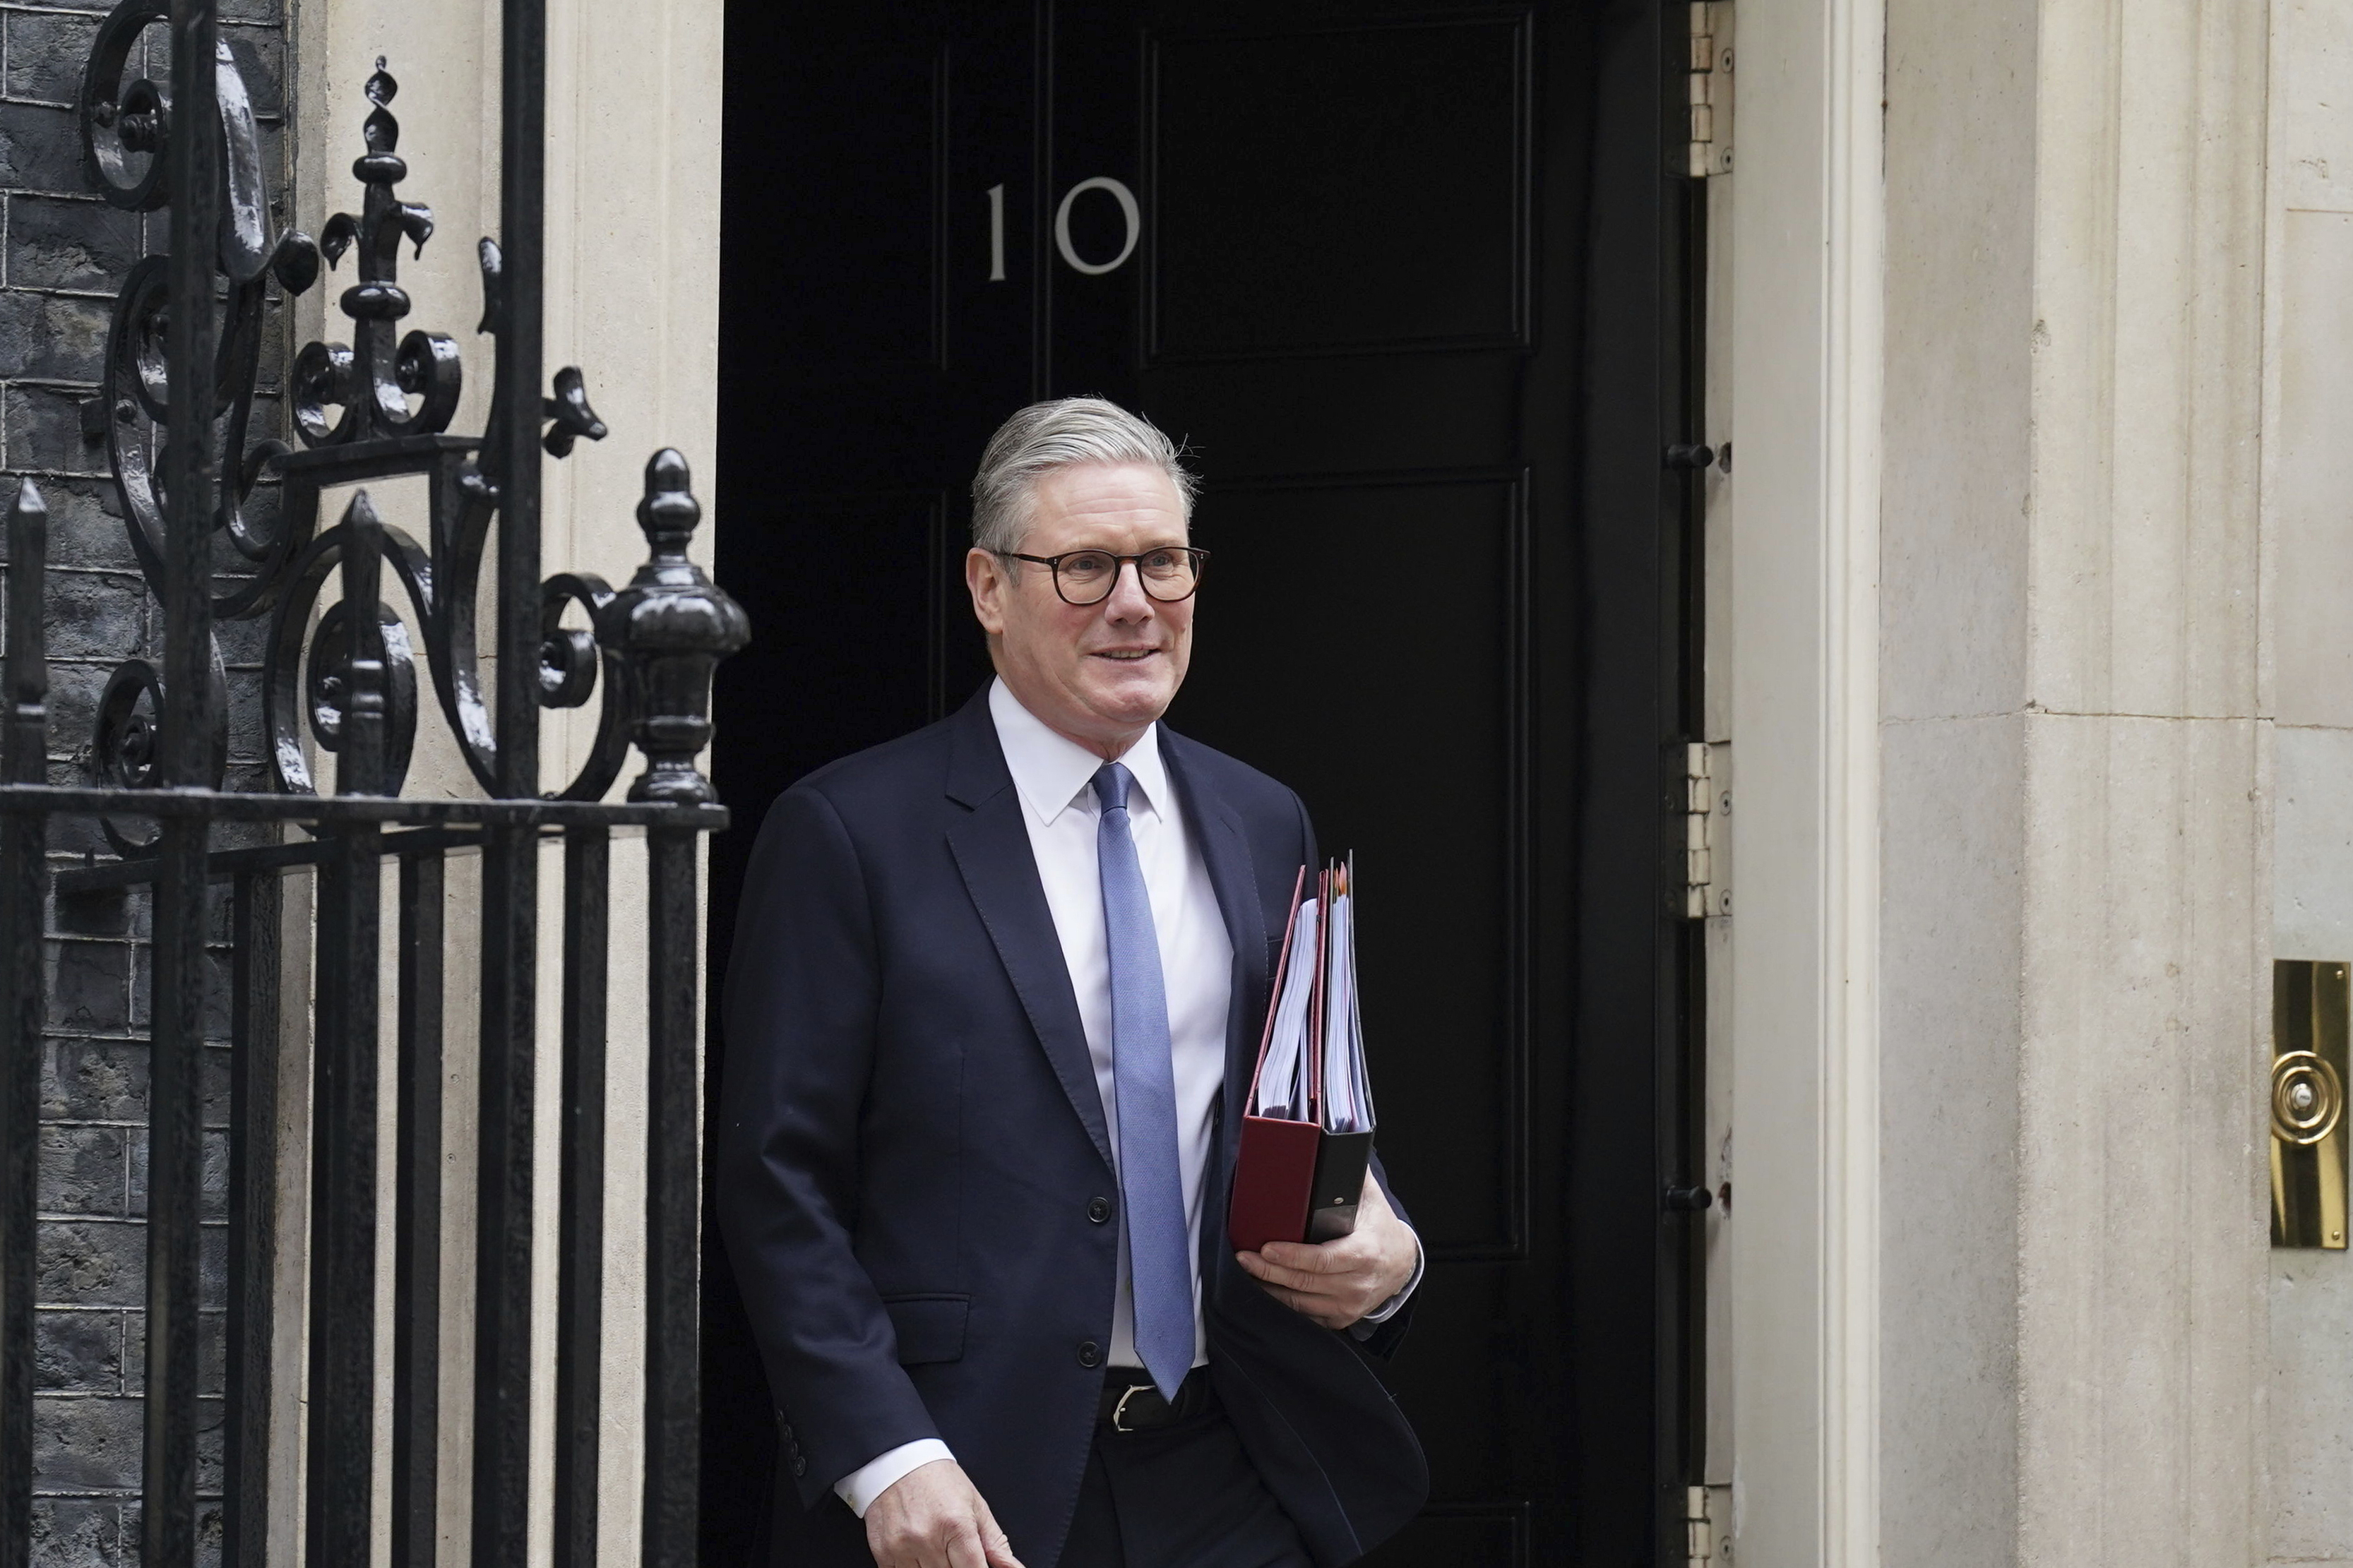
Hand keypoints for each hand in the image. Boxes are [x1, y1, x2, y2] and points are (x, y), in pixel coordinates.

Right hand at [864, 1460, 1022, 1567]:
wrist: (897, 1462)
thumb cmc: (939, 1481)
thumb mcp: (976, 1506)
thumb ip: (996, 1544)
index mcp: (956, 1525)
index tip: (977, 1566)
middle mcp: (927, 1538)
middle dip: (957, 1565)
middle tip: (954, 1548)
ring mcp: (902, 1548)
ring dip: (935, 1567)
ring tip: (936, 1546)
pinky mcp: (883, 1554)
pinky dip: (913, 1567)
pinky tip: (918, 1550)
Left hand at [1237, 1172, 1419, 1329]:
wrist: (1400, 1263)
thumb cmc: (1378, 1226)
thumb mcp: (1370, 1198)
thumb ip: (1350, 1175)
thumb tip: (1327, 1145)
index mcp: (1364, 1253)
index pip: (1323, 1260)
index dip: (1292, 1256)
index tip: (1265, 1247)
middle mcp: (1358, 1284)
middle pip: (1304, 1282)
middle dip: (1268, 1271)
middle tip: (1242, 1256)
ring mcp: (1348, 1305)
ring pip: (1299, 1302)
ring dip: (1269, 1288)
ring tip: (1246, 1271)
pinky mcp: (1339, 1318)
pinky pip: (1304, 1314)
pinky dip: (1281, 1302)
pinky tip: (1263, 1287)